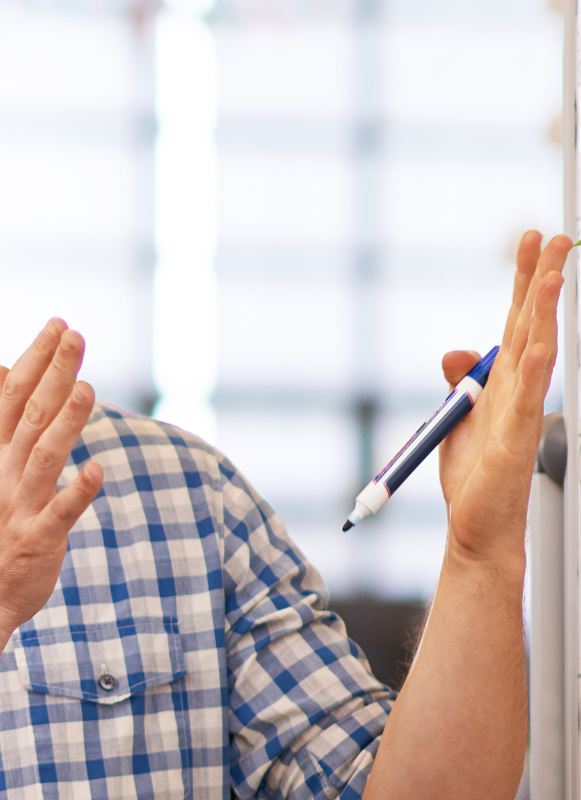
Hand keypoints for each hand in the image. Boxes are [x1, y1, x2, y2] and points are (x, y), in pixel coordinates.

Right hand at [0, 318, 105, 629]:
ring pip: (44, 456)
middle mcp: (5, 474)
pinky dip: (75, 492)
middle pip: (30, 415)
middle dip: (52, 373)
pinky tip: (95, 471)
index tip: (57, 323)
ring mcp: (20, 506)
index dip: (35, 359)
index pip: (15, 396)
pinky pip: (57, 513)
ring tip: (85, 387)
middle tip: (73, 334)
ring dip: (65, 422)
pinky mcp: (36, 539)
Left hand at [434, 231, 569, 565]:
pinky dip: (535, 370)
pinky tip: (541, 344)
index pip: (514, 320)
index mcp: (501, 382)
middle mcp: (517, 389)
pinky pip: (528, 397)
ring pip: (536, 350)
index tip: (531, 240)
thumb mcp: (455, 418)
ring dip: (544, 311)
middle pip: (530, 323)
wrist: (478, 528)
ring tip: (553, 273)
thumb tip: (454, 351)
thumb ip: (458, 382)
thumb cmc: (473, 479)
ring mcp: (521, 411)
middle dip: (542, 279)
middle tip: (556, 236)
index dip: (522, 280)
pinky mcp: (515, 438)